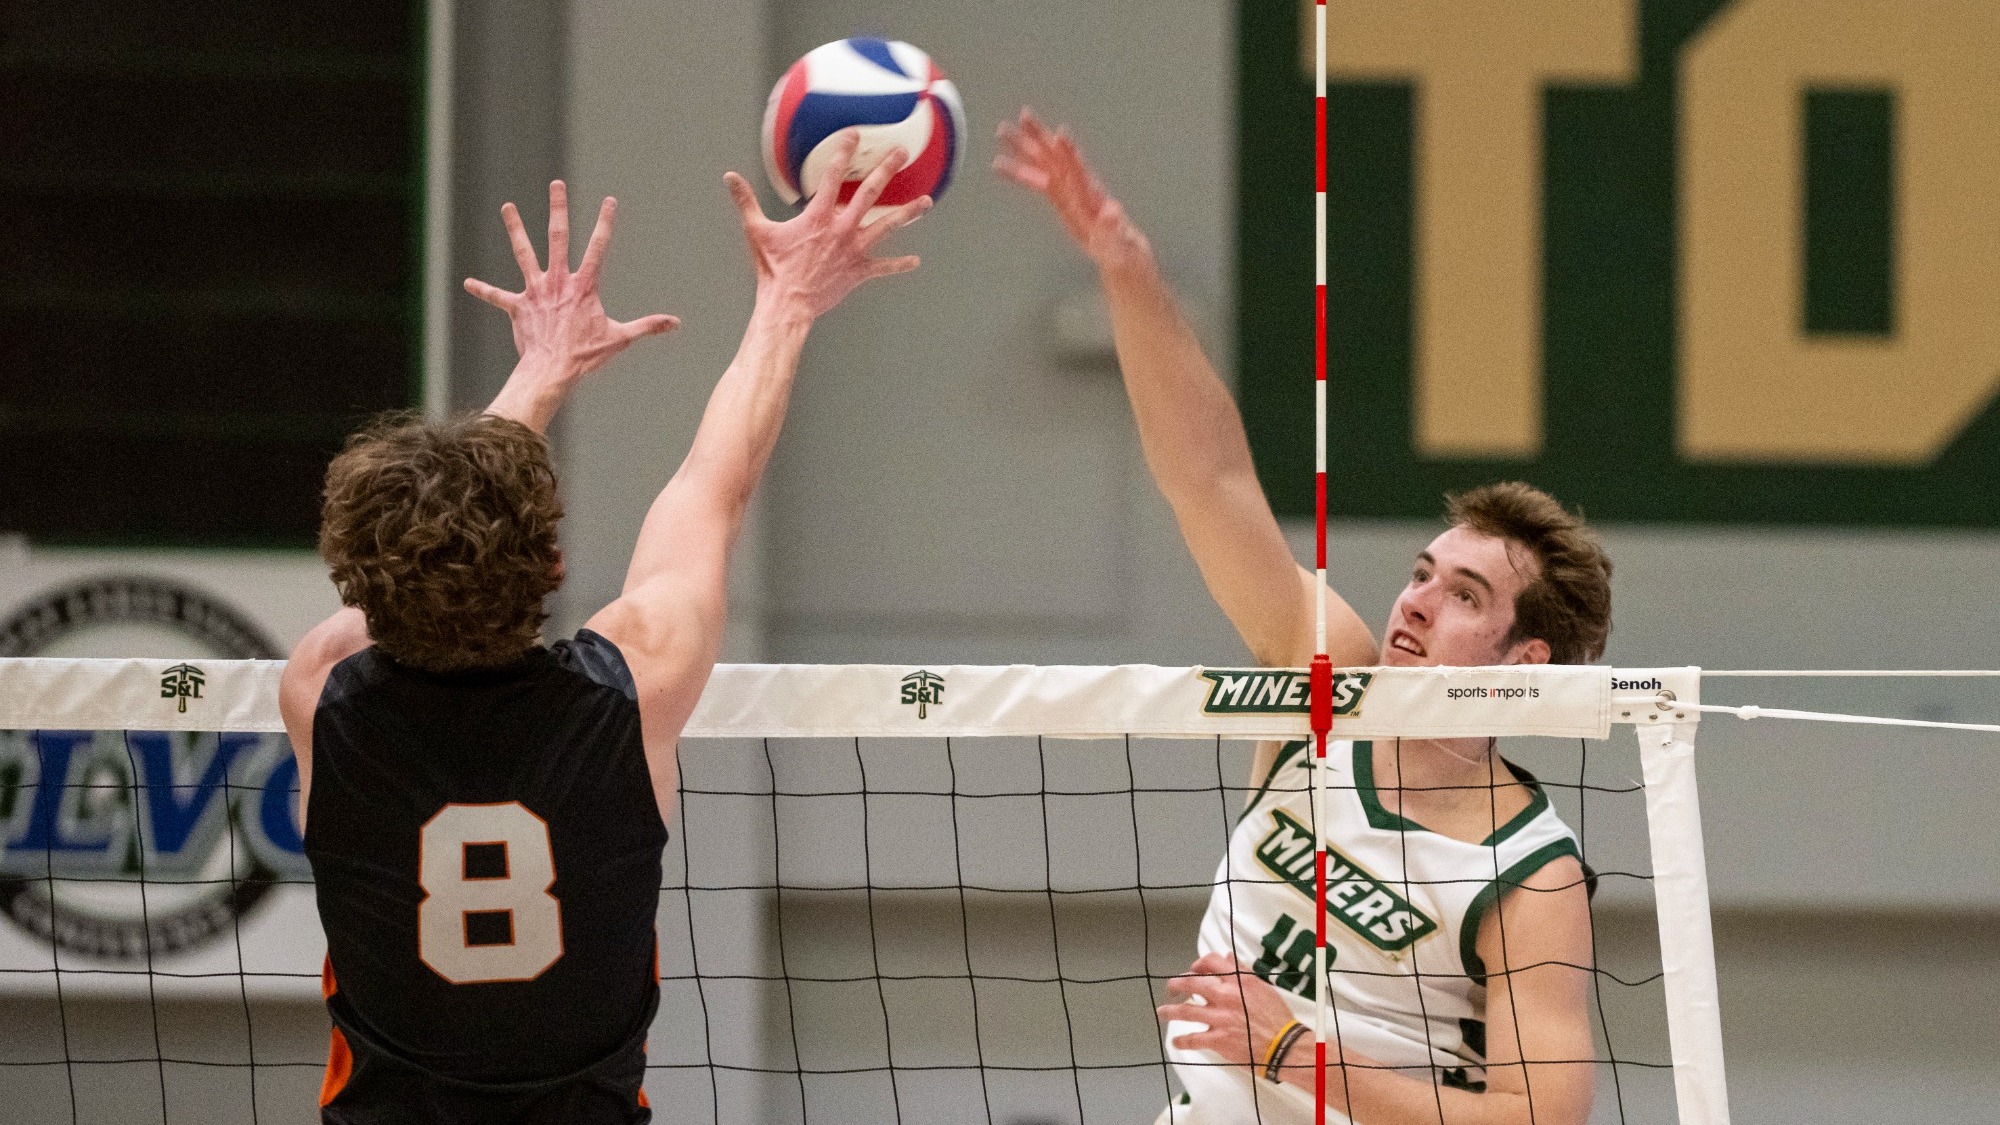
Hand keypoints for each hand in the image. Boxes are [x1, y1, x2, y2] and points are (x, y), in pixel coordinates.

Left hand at [466, 180, 679, 383]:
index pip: (598, 247)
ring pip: (524, 253)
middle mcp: (558, 281)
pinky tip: (468, 283)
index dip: (605, 223)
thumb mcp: (620, 338)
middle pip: (558, 237)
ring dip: (515, 229)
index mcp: (583, 286)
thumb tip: (676, 323)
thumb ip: (647, 326)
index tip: (609, 200)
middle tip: (556, 184)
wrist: (553, 370)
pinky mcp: (517, 307)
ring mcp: (535, 292)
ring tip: (508, 206)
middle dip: (558, 208)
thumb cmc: (586, 355)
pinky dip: (483, 290)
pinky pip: (497, 296)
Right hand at [723, 130, 928, 318]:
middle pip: (870, 194)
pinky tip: (915, 262)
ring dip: (907, 213)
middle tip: (901, 153)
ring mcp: (854, 250)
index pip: (833, 176)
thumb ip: (745, 201)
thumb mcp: (756, 231)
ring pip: (886, 226)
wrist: (788, 305)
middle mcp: (841, 229)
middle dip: (887, 171)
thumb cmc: (772, 269)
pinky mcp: (859, 271)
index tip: (854, 134)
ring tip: (926, 202)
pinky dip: (899, 265)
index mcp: (818, 216)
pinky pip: (883, 267)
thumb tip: (729, 177)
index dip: (844, 152)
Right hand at [994, 108, 1152, 273]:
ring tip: (1002, 131)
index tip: (1058, 135)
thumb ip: (1113, 226)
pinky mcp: (1058, 198)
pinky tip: (1002, 164)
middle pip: (1055, 157)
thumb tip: (1113, 213)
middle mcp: (1077, 185)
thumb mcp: (1118, 239)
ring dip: (1023, 147)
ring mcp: (1066, 190)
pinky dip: (1020, 171)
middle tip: (1023, 116)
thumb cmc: (1121, 245)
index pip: (1078, 169)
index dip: (1069, 152)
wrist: (1116, 248)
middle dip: (1039, 136)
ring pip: (1042, 163)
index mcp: (1092, 194)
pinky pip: (1035, 181)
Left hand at [1158, 953, 1315, 1082]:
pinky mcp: (1218, 1039)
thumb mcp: (1262, 987)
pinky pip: (1194, 1039)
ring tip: (1162, 1011)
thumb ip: (1242, 971)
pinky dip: (1182, 1041)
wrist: (1283, 1045)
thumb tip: (1227, 956)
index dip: (1198, 964)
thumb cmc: (1276, 1016)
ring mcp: (1220, 1018)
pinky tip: (1175, 1042)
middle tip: (1171, 987)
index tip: (1193, 969)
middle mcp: (1226, 996)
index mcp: (1238, 981)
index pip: (1211, 962)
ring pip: (1186, 1011)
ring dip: (1170, 1010)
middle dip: (1177, 984)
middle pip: (1192, 983)